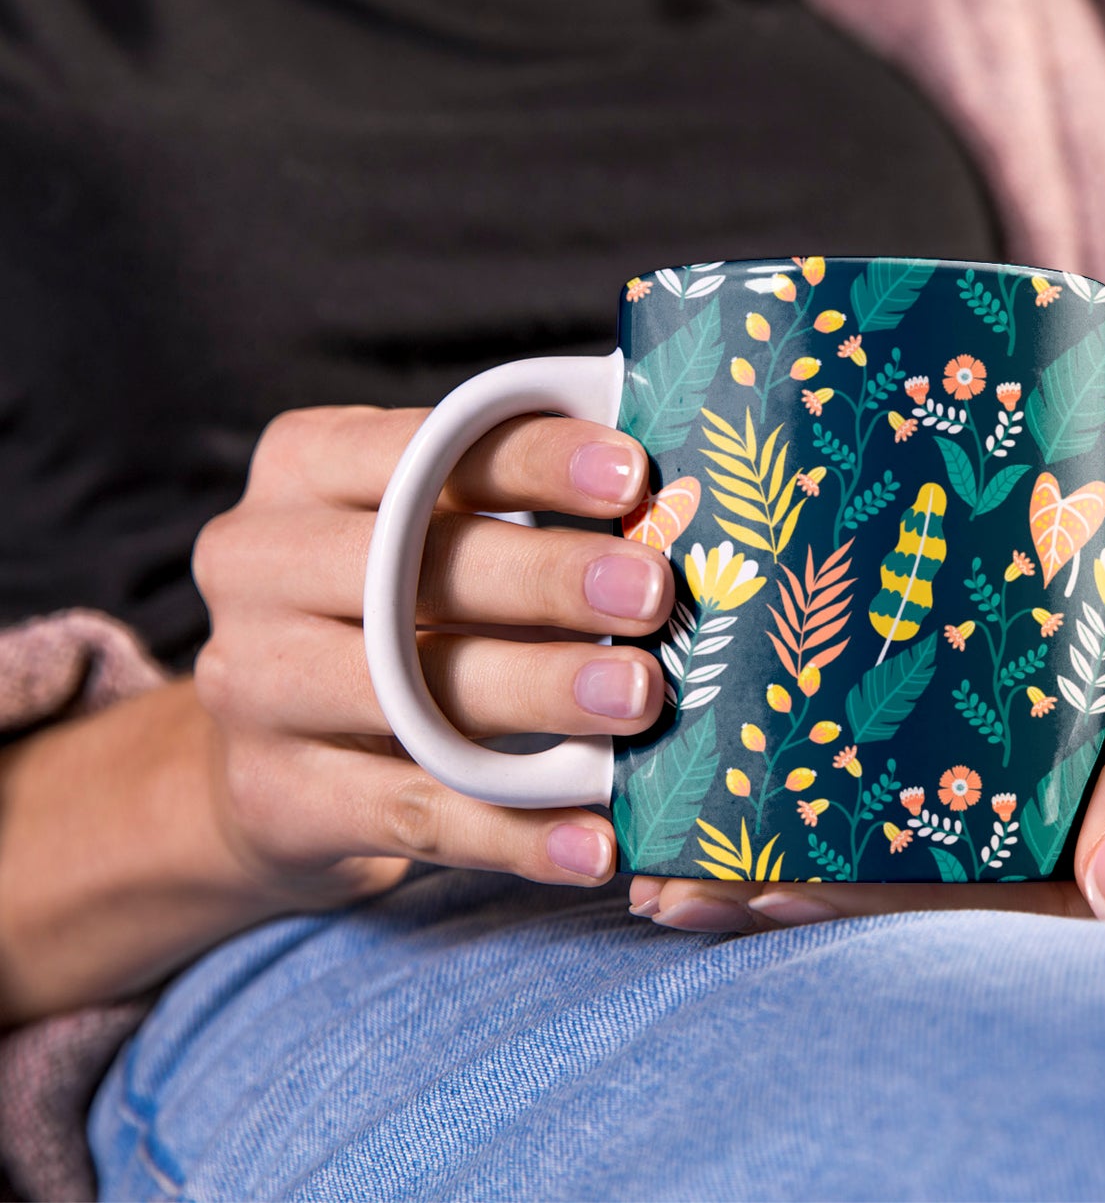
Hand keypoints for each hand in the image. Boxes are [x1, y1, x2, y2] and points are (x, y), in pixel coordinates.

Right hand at [193, 405, 672, 907]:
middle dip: (544, 577)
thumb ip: (511, 504)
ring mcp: (252, 684)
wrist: (270, 760)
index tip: (633, 475)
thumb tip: (667, 503)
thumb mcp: (426, 534)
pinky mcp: (275, 795)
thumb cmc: (389, 610)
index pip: (421, 448)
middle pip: (408, 566)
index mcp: (302, 465)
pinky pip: (410, 815)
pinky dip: (511, 833)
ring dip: (538, 692)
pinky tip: (596, 841)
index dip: (532, 458)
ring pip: (410, 691)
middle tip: (652, 592)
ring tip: (641, 697)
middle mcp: (255, 562)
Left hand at [629, 491, 1104, 932]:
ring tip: (677, 885)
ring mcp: (1065, 866)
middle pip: (979, 928)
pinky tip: (722, 849)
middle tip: (699, 893)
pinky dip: (824, 858)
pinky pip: (921, 857)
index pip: (1069, 924)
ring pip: (934, 904)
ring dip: (802, 898)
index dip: (929, 919)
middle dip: (831, 916)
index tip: (799, 894)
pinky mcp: (1010, 831)